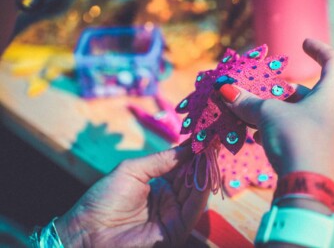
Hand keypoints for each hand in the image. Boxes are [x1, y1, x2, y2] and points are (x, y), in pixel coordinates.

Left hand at [55, 144, 208, 246]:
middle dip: (201, 160)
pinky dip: (201, 192)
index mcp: (158, 185)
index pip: (181, 167)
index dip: (191, 153)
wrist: (86, 232)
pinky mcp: (176, 230)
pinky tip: (205, 174)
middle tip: (211, 142)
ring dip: (204, 173)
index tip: (202, 137)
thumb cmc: (103, 199)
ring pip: (196, 193)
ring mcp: (173, 215)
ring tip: (210, 154)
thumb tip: (187, 147)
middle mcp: (169, 200)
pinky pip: (193, 210)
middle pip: (191, 178)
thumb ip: (161, 160)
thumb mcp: (132, 170)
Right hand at [219, 39, 333, 185]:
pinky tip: (261, 138)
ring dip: (279, 112)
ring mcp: (331, 135)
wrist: (309, 192)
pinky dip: (283, 129)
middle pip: (311, 92)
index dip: (318, 49)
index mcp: (332, 96)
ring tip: (255, 116)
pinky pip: (302, 132)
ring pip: (303, 114)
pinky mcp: (322, 153)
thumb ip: (248, 102)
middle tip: (263, 91)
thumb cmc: (295, 141)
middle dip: (284, 91)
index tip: (303, 43)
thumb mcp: (268, 116)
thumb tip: (226, 90)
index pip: (333, 61)